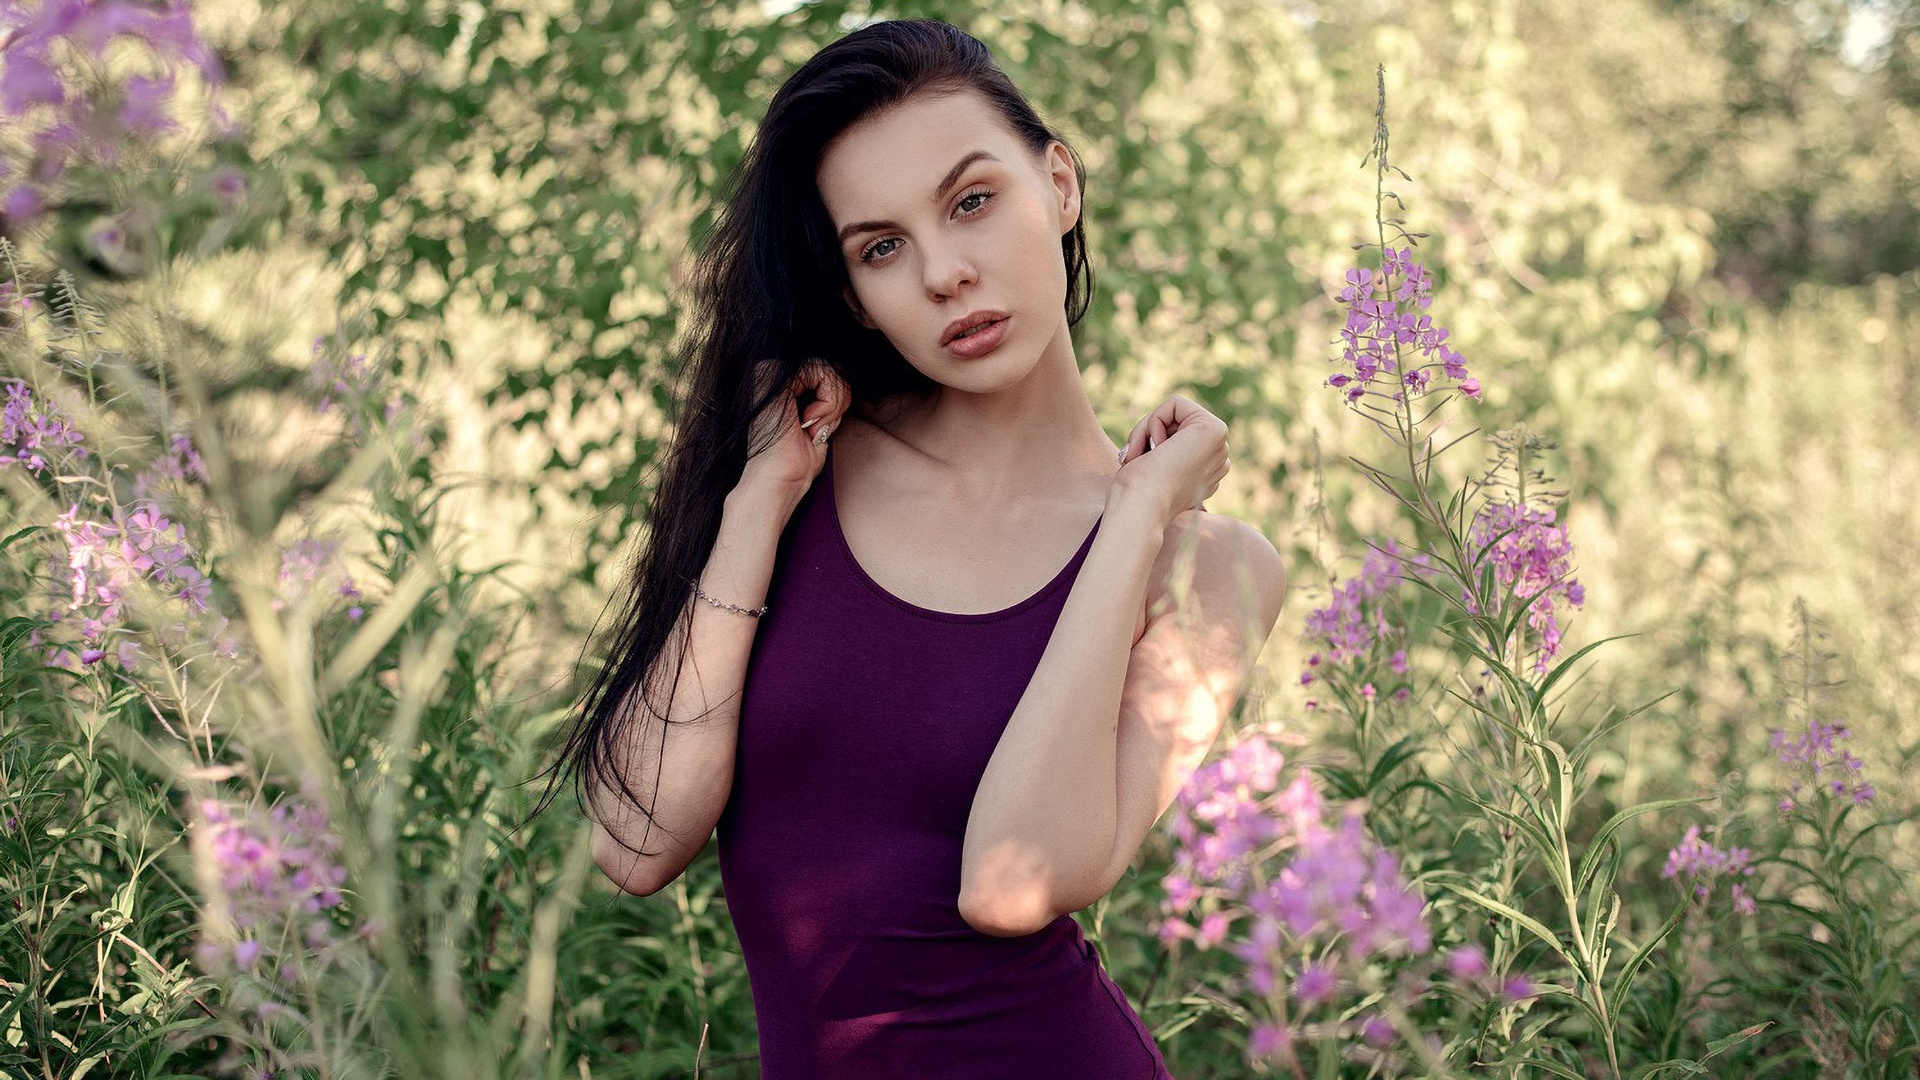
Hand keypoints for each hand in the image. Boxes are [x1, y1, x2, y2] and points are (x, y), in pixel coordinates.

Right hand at [737, 361, 850, 503]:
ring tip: (814, 427)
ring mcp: (770, 373)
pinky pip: (822, 373)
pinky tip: (810, 421)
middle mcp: (771, 375)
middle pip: (828, 369)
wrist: (779, 481)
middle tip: (820, 429)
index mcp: (778, 385)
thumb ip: (825, 402)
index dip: (835, 401)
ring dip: (833, 404)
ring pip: (828, 370)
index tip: (820, 428)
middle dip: (837, 402)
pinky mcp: (776, 378)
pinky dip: (828, 401)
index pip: (824, 375)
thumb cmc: (796, 462)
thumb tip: (844, 385)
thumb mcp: (819, 424)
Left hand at [1113, 395, 1229, 524]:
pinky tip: (1155, 449)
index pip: (1173, 432)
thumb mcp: (1153, 468)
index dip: (1148, 441)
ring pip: (1174, 413)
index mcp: (1206, 469)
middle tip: (1134, 458)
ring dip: (1147, 430)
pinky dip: (1153, 421)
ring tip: (1142, 457)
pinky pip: (1175, 403)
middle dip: (1147, 433)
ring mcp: (1221, 445)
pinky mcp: (1214, 430)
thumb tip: (1164, 444)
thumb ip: (1166, 454)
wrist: (1139, 511)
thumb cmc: (1135, 495)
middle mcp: (1220, 457)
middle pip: (1175, 420)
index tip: (1137, 462)